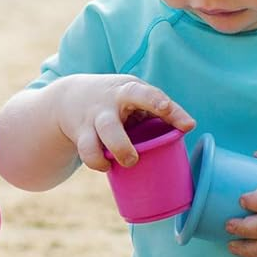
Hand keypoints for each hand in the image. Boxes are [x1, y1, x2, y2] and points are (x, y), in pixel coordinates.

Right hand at [52, 75, 194, 172]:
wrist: (68, 97)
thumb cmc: (117, 99)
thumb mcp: (135, 94)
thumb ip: (158, 109)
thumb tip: (188, 128)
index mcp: (128, 91)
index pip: (149, 97)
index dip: (168, 110)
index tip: (187, 125)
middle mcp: (107, 106)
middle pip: (110, 125)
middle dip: (121, 145)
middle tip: (134, 159)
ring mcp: (92, 122)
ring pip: (92, 143)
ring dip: (105, 158)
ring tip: (126, 163)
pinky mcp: (81, 136)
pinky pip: (87, 153)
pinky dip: (97, 163)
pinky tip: (107, 166)